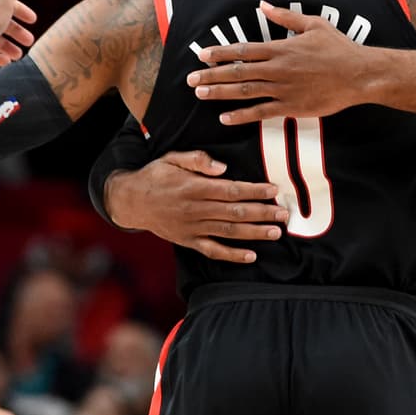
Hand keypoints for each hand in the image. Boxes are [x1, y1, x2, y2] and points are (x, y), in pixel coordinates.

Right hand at [106, 151, 287, 262]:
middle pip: (235, 213)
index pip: (231, 190)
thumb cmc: (156, 176)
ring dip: (254, 234)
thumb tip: (222, 167)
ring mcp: (192, 228)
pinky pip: (212, 251)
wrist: (131, 201)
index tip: (273, 190)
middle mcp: (196, 209)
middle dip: (262, 213)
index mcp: (194, 188)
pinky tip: (251, 256)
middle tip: (283, 214)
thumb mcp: (173, 158)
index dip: (254, 191)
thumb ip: (198, 160)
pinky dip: (232, 255)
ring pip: (228, 232)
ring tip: (275, 233)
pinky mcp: (188, 241)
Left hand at [187, 1, 367, 123]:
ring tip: (201, 95)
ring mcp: (283, 89)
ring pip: (245, 92)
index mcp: (281, 48)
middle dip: (211, 75)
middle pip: (237, 72)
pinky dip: (242, 116)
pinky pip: (261, 112)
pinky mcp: (292, 107)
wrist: (360, 75)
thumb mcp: (314, 24)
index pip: (243, 50)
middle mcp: (278, 69)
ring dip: (220, 93)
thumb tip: (263, 5)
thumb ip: (285, 17)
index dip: (220, 52)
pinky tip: (225, 118)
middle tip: (190, 80)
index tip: (201, 55)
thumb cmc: (339, 48)